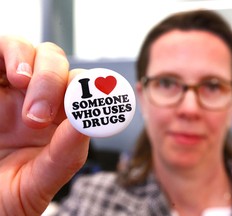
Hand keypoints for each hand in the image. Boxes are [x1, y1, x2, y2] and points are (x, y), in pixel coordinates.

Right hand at [0, 36, 89, 214]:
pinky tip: (10, 77)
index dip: (91, 87)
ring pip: (27, 49)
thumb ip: (67, 153)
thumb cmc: (10, 193)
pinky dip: (8, 55)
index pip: (81, 87)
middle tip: (38, 116)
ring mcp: (10, 89)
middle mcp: (37, 99)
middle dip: (52, 80)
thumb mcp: (42, 180)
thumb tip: (88, 122)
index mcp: (60, 118)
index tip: (91, 99)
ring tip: (21, 86)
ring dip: (30, 64)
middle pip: (56, 62)